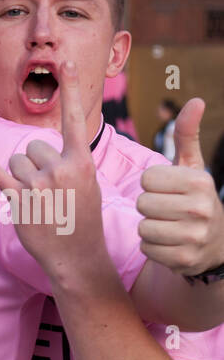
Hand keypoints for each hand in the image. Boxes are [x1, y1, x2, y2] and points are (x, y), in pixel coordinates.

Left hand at [0, 60, 103, 278]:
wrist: (76, 253)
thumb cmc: (81, 217)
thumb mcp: (87, 183)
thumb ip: (69, 159)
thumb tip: (42, 149)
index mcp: (81, 160)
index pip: (74, 118)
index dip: (70, 88)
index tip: (63, 61)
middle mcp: (59, 167)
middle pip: (34, 146)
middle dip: (37, 165)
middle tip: (50, 191)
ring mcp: (37, 183)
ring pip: (17, 160)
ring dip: (21, 177)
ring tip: (38, 199)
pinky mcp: (17, 198)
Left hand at [136, 98, 223, 275]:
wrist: (216, 242)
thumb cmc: (193, 198)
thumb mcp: (192, 166)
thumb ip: (187, 135)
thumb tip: (196, 100)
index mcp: (200, 181)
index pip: (147, 179)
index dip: (151, 185)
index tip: (168, 190)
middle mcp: (200, 208)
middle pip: (142, 203)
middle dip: (149, 207)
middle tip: (167, 210)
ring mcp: (194, 236)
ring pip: (143, 227)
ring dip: (149, 228)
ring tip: (168, 226)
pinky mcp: (183, 259)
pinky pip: (146, 249)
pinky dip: (152, 247)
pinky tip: (169, 243)